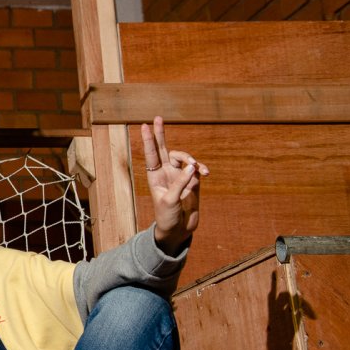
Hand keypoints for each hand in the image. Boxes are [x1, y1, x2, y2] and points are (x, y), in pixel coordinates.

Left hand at [141, 117, 203, 252]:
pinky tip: (205, 172)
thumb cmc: (167, 217)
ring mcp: (180, 176)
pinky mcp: (193, 182)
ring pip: (183, 158)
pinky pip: (197, 169)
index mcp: (155, 177)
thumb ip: (180, 182)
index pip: (151, 155)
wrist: (178, 230)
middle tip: (157, 118)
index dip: (148, 140)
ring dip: (190, 158)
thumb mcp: (170, 200)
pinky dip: (201, 168)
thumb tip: (192, 166)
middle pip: (163, 149)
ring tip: (195, 166)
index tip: (144, 126)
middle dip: (160, 134)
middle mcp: (166, 173)